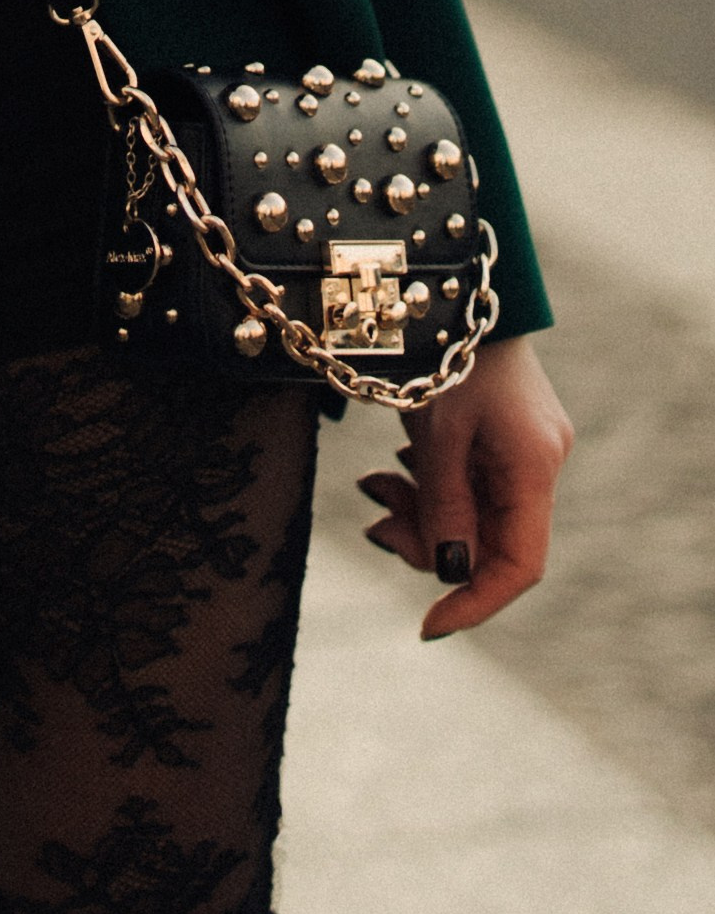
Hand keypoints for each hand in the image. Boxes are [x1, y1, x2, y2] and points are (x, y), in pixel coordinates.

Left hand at [357, 333, 572, 637]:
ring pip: (473, 514)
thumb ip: (442, 504)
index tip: (427, 626)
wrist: (455, 288)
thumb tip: (447, 574)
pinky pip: (469, 483)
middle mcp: (539, 465)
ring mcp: (524, 451)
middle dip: (428, 540)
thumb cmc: (447, 351)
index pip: (518, 565)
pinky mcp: (504, 438)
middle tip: (374, 521)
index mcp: (533, 467)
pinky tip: (398, 463)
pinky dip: (430, 484)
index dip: (474, 602)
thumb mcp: (436, 431)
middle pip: (488, 541)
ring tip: (375, 483)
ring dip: (421, 509)